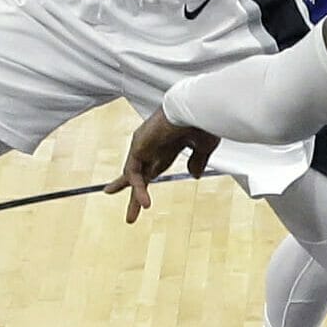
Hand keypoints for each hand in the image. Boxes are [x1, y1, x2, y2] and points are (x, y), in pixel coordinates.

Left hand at [103, 108, 218, 223]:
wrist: (198, 108)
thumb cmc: (203, 122)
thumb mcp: (204, 148)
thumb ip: (198, 161)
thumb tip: (194, 175)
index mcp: (169, 144)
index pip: (155, 166)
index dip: (150, 179)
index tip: (147, 192)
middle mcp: (154, 145)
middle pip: (141, 173)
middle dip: (134, 191)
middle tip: (122, 204)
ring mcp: (145, 144)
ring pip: (135, 176)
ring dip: (134, 196)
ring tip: (132, 217)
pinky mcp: (139, 145)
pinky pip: (134, 173)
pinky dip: (138, 188)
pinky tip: (145, 202)